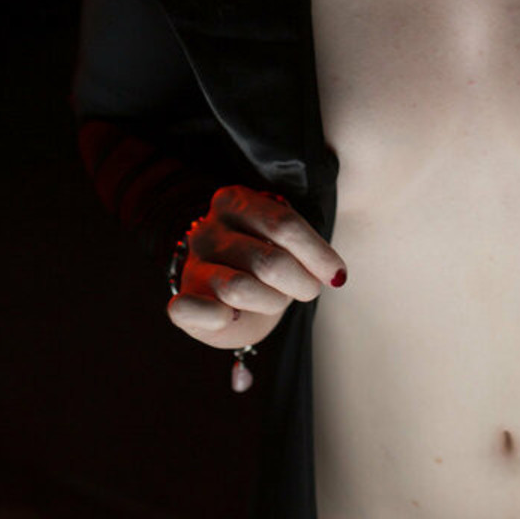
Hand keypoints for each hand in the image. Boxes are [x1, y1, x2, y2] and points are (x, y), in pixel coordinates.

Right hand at [168, 185, 347, 350]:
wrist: (228, 299)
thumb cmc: (263, 263)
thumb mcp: (284, 243)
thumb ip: (305, 249)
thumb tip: (336, 275)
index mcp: (234, 201)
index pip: (284, 224)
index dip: (317, 254)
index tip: (338, 276)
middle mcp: (208, 228)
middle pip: (269, 261)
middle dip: (299, 284)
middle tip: (307, 290)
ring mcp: (192, 263)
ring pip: (241, 289)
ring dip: (271, 302)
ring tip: (274, 300)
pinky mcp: (181, 299)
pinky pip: (200, 312)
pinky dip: (222, 319)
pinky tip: (233, 316)